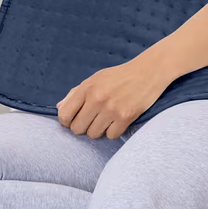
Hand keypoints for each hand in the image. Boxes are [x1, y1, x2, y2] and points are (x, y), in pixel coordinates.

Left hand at [55, 55, 170, 139]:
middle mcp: (97, 98)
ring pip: (93, 135)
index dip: (66, 121)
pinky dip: (113, 132)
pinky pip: (111, 136)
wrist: (148, 72)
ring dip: (98, 130)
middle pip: (78, 129)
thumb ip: (75, 93)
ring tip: (106, 119)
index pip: (64, 114)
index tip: (73, 120)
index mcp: (87, 88)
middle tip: (91, 121)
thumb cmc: (119, 76)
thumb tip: (60, 108)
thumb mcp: (95, 79)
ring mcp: (111, 109)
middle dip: (83, 127)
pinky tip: (117, 122)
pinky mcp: (126, 117)